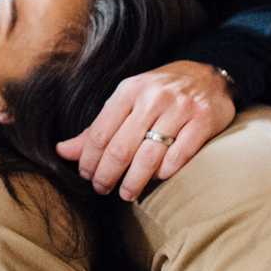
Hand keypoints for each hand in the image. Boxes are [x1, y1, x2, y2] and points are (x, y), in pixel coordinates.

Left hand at [56, 60, 235, 201]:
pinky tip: (156, 179)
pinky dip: (165, 172)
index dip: (89, 159)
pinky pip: (179, 155)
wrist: (208, 76)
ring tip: (126, 193)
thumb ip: (97, 128)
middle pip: (121, 147)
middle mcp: (153, 98)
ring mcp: (180, 109)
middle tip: (102, 188)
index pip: (100, 133)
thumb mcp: (126, 100)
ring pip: (149, 155)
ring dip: (134, 180)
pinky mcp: (203, 121)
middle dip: (107, 174)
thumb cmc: (159, 92)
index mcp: (129, 90)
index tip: (86, 175)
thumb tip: (62, 151)